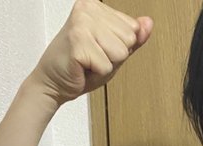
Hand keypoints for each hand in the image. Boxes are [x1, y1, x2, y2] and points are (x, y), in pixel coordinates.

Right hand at [30, 0, 152, 106]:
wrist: (54, 81)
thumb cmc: (81, 66)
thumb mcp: (113, 51)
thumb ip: (133, 38)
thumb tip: (148, 23)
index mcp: (96, 7)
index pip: (134, 29)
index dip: (121, 48)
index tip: (100, 49)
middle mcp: (87, 9)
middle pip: (129, 40)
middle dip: (114, 57)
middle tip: (93, 57)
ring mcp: (81, 24)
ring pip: (120, 53)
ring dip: (106, 65)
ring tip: (88, 62)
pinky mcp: (78, 42)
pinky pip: (107, 66)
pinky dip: (98, 73)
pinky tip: (82, 67)